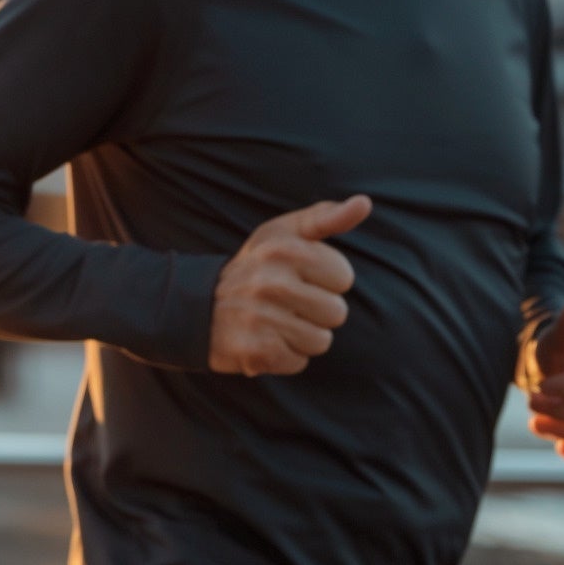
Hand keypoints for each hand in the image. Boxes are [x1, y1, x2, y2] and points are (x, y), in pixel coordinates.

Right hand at [208, 195, 368, 376]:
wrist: (198, 307)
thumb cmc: (258, 266)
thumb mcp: (285, 233)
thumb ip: (326, 217)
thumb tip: (364, 203)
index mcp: (282, 248)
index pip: (343, 277)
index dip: (326, 280)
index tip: (300, 277)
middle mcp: (269, 282)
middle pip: (336, 312)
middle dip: (317, 312)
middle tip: (288, 304)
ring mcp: (260, 317)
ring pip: (320, 341)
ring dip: (303, 336)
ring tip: (277, 322)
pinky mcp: (254, 351)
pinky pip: (299, 362)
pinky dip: (286, 357)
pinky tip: (266, 340)